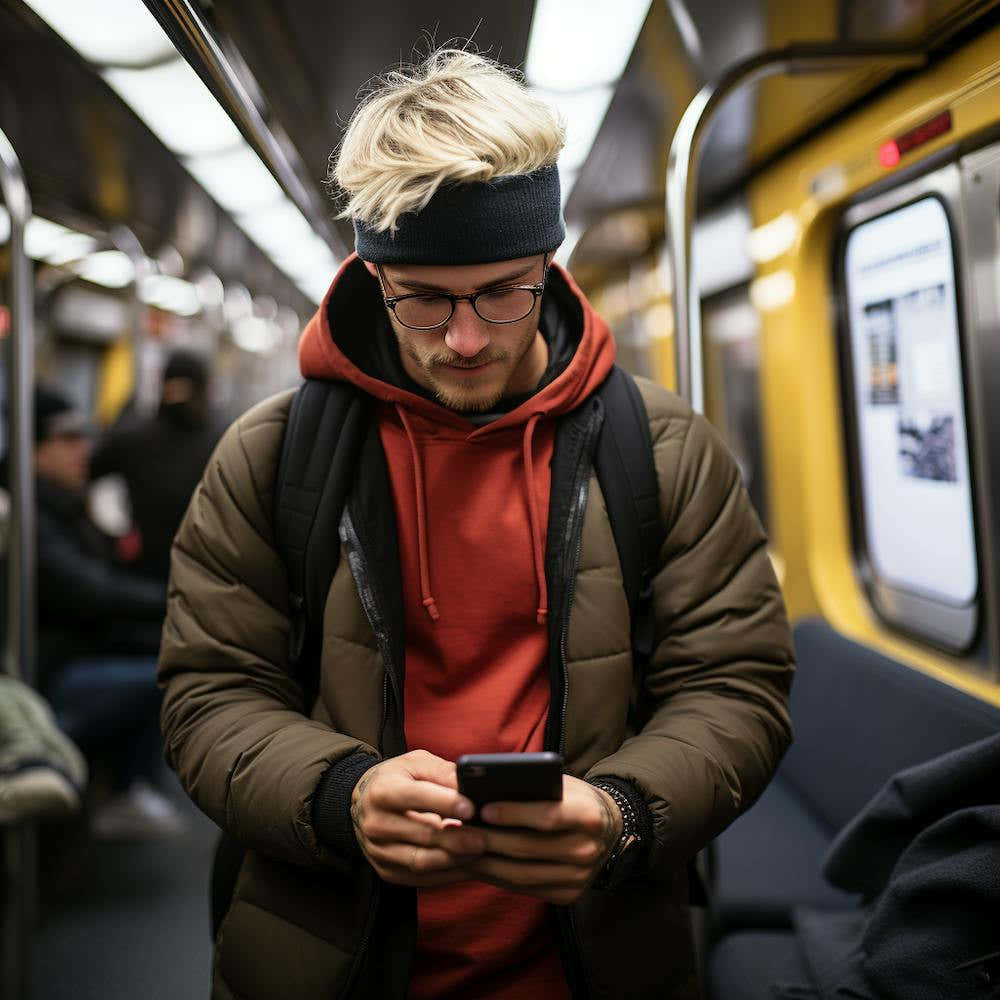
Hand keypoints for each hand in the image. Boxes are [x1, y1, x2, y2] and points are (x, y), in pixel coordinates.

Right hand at [351, 749, 484, 886]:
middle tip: (485, 837)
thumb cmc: (397, 779)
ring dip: (455, 860)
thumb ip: (442, 772)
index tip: (472, 808)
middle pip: (422, 835)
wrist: (364, 805)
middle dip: (457, 838)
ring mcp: (379, 851)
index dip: (444, 803)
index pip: (415, 797)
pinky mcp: (387, 871)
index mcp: (382, 791)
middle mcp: (376, 823)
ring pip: (422, 861)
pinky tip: (469, 865)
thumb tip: (470, 786)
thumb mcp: (416, 763)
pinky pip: (422, 879)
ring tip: (481, 852)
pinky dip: (449, 874)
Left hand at [463, 775, 621, 904]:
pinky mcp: (568, 895)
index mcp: (589, 816)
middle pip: (529, 848)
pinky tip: (476, 864)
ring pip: (523, 874)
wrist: (609, 831)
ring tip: (458, 848)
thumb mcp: (562, 784)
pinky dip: (497, 877)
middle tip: (456, 830)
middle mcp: (587, 850)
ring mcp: (579, 877)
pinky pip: (525, 888)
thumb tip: (485, 789)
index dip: (514, 814)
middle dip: (488, 840)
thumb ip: (533, 786)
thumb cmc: (573, 799)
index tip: (482, 809)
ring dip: (485, 862)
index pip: (548, 817)